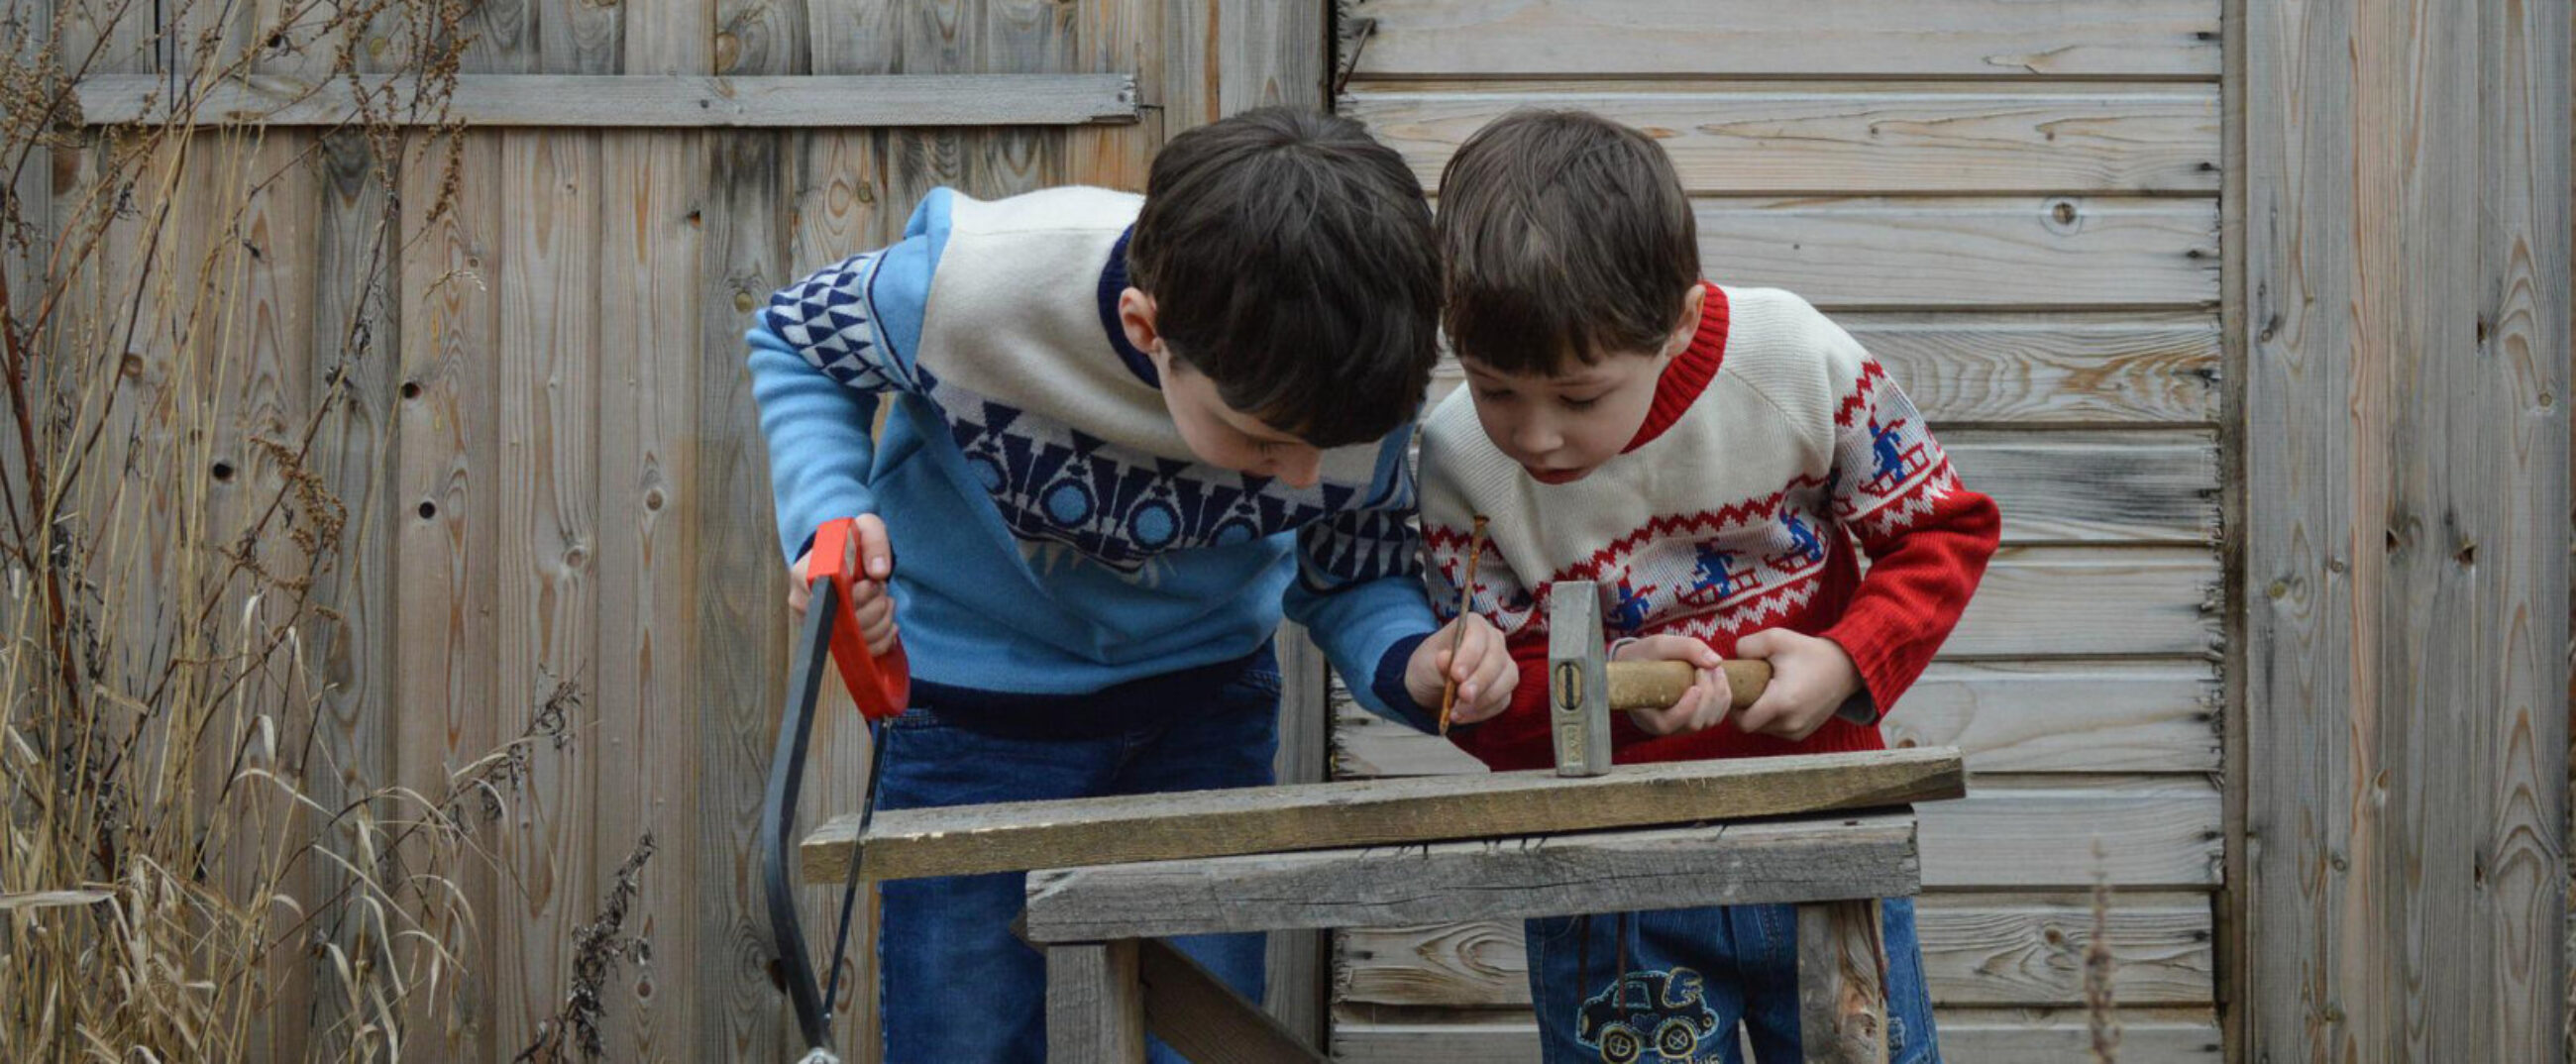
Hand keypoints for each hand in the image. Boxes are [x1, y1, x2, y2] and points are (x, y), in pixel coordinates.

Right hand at [787, 514, 898, 656]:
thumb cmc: (851, 543)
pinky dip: (882, 641)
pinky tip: (888, 624)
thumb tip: (879, 572)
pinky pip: (860, 652)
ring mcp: (814, 624)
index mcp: (804, 573)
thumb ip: (875, 541)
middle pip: (847, 621)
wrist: (844, 559)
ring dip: (882, 622)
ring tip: (885, 602)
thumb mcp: (864, 528)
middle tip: (881, 588)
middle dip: (876, 606)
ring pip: (856, 639)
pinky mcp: (829, 640)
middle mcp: (802, 602)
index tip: (873, 581)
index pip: (833, 595)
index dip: (861, 594)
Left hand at [1406, 613, 1513, 725]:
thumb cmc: (1429, 666)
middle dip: (1480, 681)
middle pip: (1497, 659)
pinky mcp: (1504, 688)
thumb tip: (1445, 659)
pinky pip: (1502, 701)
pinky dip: (1482, 711)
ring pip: (1507, 680)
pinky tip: (1462, 716)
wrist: (1431, 685)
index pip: (1479, 636)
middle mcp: (1494, 642)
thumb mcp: (1426, 663)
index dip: (1470, 655)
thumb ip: (1437, 662)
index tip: (1456, 675)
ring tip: (1457, 711)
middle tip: (1463, 696)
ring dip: (1484, 699)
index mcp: (1474, 625)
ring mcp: (1503, 665)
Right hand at [1613, 635, 1730, 735]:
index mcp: (1647, 714)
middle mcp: (1667, 725)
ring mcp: (1684, 724)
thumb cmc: (1645, 656)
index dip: (1685, 709)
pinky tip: (1718, 675)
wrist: (1640, 663)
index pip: (1667, 724)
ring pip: (1710, 720)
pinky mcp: (1698, 718)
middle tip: (1706, 668)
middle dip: (1708, 695)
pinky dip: (1724, 695)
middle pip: (1694, 722)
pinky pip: (1718, 714)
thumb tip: (1717, 662)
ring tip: (1714, 669)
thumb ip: (1686, 648)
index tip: (1695, 688)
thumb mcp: (1658, 645)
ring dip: (1719, 694)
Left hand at [1731, 629, 1863, 741]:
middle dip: (1743, 709)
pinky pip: (1776, 730)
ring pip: (1763, 729)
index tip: (1735, 690)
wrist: (1845, 668)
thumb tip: (1732, 660)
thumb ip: (1746, 646)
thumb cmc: (1809, 652)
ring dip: (1757, 714)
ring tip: (1763, 690)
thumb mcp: (1775, 638)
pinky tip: (1775, 698)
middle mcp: (1790, 723)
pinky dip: (1771, 718)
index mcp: (1782, 702)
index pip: (1742, 722)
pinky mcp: (1803, 733)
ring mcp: (1798, 731)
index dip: (1732, 708)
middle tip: (1746, 688)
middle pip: (1750, 726)